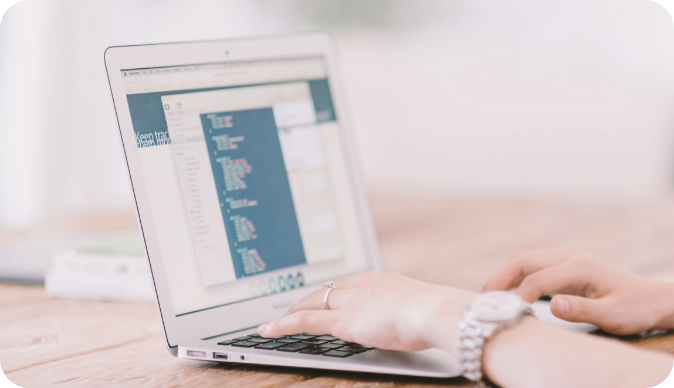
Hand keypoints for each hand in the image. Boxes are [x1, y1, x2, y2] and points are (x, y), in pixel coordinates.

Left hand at [258, 272, 475, 352]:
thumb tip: (410, 317)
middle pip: (325, 290)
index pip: (347, 284)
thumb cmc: (437, 313)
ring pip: (311, 302)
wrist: (436, 312)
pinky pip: (304, 320)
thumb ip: (407, 309)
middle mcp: (361, 284)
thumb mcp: (420, 307)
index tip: (326, 296)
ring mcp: (350, 301)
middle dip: (307, 298)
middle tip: (294, 306)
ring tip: (279, 319)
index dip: (332, 292)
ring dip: (293, 310)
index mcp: (380, 280)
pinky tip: (268, 330)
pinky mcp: (342, 320)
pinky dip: (283, 324)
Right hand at [483, 247, 673, 334]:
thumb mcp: (613, 316)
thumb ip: (582, 311)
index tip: (505, 315)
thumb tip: (552, 306)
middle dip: (499, 279)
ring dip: (503, 277)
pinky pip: (530, 267)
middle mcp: (569, 256)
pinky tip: (506, 295)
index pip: (536, 280)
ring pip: (523, 261)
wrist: (650, 299)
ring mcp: (564, 258)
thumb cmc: (633, 309)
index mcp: (580, 266)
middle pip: (522, 260)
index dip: (517, 297)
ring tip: (489, 299)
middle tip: (483, 301)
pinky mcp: (562, 265)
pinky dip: (513, 278)